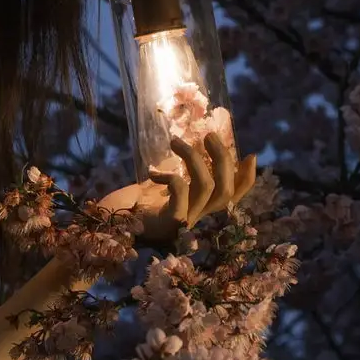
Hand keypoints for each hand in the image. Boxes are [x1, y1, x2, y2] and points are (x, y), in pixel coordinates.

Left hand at [97, 133, 257, 247]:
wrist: (109, 224)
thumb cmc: (137, 202)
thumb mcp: (166, 183)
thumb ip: (185, 171)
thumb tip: (199, 145)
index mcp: (201, 208)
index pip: (234, 196)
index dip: (247, 178)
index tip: (250, 155)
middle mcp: (198, 217)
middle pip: (226, 190)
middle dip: (223, 159)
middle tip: (208, 135)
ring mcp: (185, 221)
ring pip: (207, 187)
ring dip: (193, 158)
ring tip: (176, 141)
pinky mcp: (169, 222)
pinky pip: (181, 191)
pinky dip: (169, 175)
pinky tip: (153, 173)